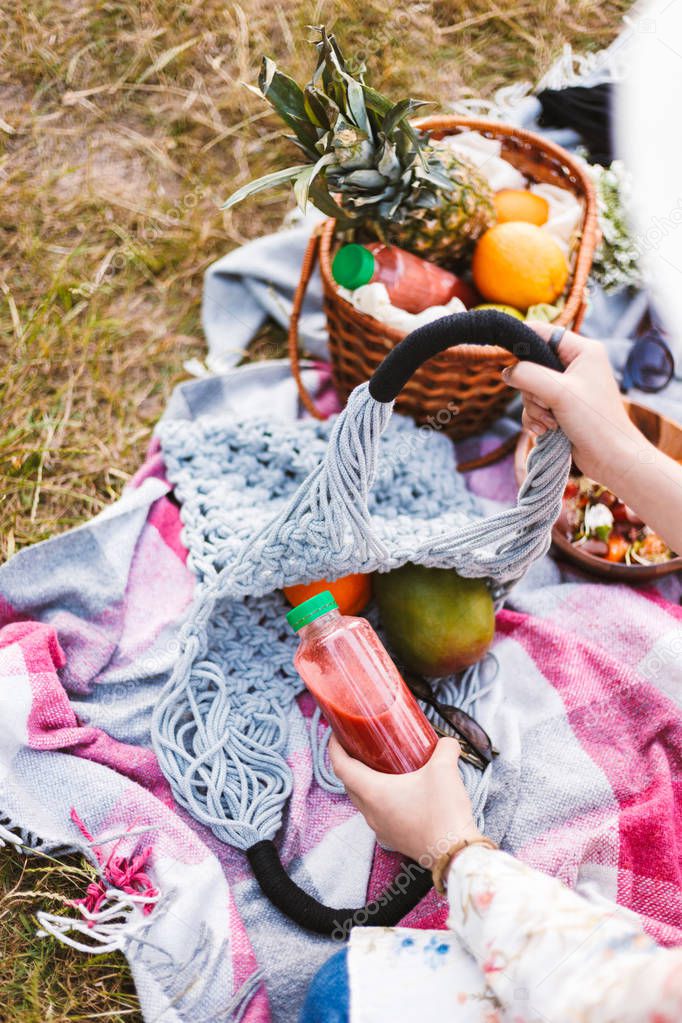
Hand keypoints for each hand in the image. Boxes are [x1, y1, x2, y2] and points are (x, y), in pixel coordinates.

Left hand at [328, 735, 479, 867]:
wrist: (455, 854)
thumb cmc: (444, 813)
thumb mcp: (445, 770)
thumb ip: (445, 748)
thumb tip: (446, 742)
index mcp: (373, 792)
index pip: (340, 766)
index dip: (334, 747)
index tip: (337, 734)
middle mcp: (371, 812)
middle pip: (348, 783)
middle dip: (349, 763)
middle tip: (360, 745)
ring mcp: (380, 828)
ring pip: (362, 800)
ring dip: (364, 783)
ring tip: (379, 767)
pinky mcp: (393, 838)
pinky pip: (376, 814)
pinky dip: (378, 800)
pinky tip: (397, 793)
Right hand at [502, 322, 651, 492]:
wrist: (611, 458)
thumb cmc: (594, 422)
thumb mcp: (558, 393)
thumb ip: (528, 375)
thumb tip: (506, 372)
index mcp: (582, 350)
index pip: (542, 333)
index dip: (522, 342)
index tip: (505, 357)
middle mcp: (575, 365)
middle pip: (531, 365)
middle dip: (532, 391)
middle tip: (547, 405)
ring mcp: (567, 387)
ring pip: (530, 389)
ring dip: (534, 409)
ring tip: (551, 423)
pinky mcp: (561, 407)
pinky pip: (534, 406)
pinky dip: (535, 419)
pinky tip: (546, 431)